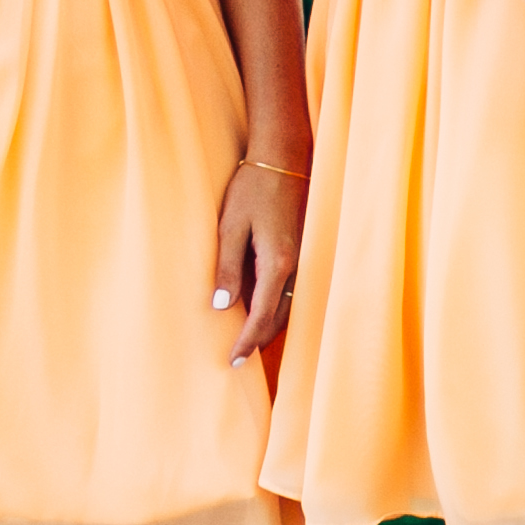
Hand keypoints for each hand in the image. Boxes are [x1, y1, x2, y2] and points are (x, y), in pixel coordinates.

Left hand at [211, 158, 304, 367]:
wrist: (284, 163)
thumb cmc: (252, 190)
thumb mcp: (230, 227)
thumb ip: (227, 268)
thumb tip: (221, 306)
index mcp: (277, 263)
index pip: (262, 316)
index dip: (247, 341)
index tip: (233, 361)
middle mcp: (296, 269)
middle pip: (279, 319)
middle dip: (259, 340)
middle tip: (238, 358)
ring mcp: (303, 263)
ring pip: (288, 308)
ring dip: (269, 326)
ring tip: (248, 340)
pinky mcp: (302, 256)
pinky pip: (291, 293)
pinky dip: (276, 308)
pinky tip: (260, 310)